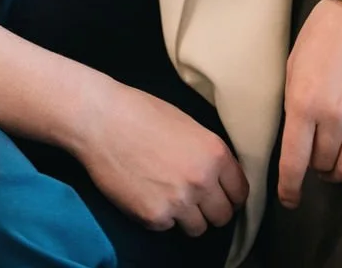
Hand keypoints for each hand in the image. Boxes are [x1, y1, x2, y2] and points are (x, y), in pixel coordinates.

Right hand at [70, 74, 248, 236]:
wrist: (101, 119)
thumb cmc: (141, 113)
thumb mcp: (187, 125)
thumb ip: (207, 153)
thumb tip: (218, 176)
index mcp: (214, 153)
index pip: (239, 192)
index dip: (230, 194)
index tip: (220, 195)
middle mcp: (202, 180)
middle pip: (222, 216)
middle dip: (210, 210)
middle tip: (194, 199)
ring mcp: (178, 202)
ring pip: (197, 229)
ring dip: (186, 217)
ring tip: (168, 196)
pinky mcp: (153, 217)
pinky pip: (167, 227)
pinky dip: (159, 216)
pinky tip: (146, 193)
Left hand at [277, 0, 341, 208]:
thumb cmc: (323, 33)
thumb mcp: (293, 65)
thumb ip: (292, 104)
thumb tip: (294, 138)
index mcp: (303, 103)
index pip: (294, 161)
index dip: (289, 187)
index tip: (288, 198)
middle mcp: (333, 117)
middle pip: (321, 166)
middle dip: (312, 169)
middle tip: (310, 158)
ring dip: (334, 172)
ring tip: (329, 163)